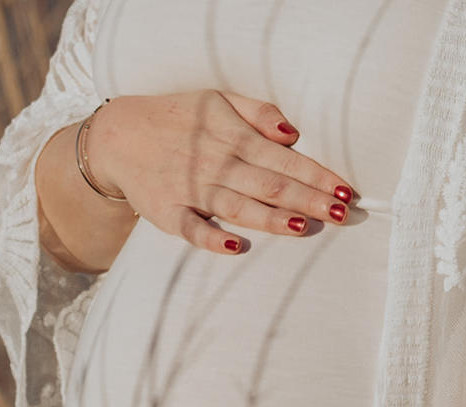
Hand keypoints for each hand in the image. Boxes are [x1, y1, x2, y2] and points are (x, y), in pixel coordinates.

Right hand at [86, 90, 356, 254]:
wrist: (119, 137)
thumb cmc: (177, 119)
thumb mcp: (217, 100)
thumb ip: (258, 113)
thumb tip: (293, 133)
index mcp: (234, 137)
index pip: (286, 160)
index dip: (319, 175)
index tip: (347, 191)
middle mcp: (217, 164)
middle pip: (271, 185)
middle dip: (309, 199)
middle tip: (343, 215)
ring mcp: (193, 191)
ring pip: (240, 207)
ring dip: (274, 218)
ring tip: (306, 226)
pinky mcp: (169, 214)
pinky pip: (193, 230)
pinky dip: (212, 239)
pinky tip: (235, 247)